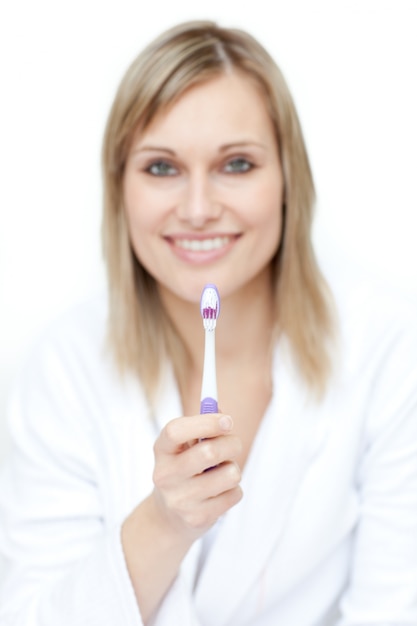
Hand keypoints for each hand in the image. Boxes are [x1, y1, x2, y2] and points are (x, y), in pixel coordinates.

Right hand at [152, 413, 242, 540]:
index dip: (205, 422)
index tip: (227, 420)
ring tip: (222, 473)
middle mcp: (165, 475)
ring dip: (233, 469)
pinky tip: (220, 493)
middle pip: (209, 452)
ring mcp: (180, 499)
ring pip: (229, 474)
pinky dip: (234, 490)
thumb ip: (203, 426)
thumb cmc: (184, 469)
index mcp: (161, 450)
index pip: (176, 431)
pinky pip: (234, 494)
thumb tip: (222, 413)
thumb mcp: (185, 446)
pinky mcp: (197, 518)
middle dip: (231, 443)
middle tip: (233, 444)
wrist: (168, 517)